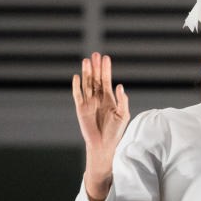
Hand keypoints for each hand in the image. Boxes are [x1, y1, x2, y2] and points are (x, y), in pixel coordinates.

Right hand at [72, 52, 129, 200]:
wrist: (104, 145)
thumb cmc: (116, 132)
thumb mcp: (123, 115)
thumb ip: (122, 101)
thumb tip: (119, 86)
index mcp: (109, 98)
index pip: (106, 80)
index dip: (106, 69)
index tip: (106, 58)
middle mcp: (98, 98)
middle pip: (95, 79)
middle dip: (96, 67)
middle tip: (96, 54)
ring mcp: (88, 103)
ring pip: (86, 84)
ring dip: (87, 73)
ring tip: (87, 61)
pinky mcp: (80, 109)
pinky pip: (77, 95)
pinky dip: (77, 86)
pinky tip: (77, 76)